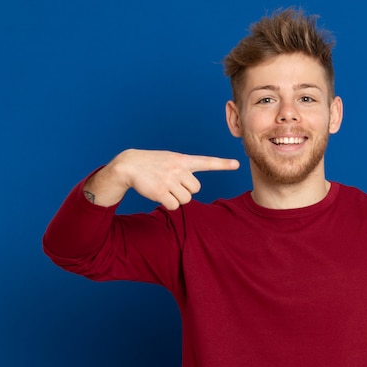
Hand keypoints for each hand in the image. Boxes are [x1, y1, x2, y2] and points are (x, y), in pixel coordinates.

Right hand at [85, 149, 239, 209]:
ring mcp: (170, 180)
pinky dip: (168, 204)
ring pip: (186, 200)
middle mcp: (179, 169)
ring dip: (176, 198)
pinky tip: (159, 194)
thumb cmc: (153, 164)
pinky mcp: (160, 191)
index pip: (207, 162)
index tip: (237, 164)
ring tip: (164, 188)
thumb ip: (185, 170)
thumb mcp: (171, 160)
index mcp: (183, 160)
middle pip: (195, 190)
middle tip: (172, 185)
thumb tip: (192, 191)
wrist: (129, 165)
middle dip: (185, 191)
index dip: (222, 164)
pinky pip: (174, 206)